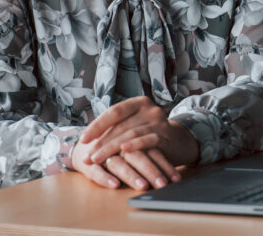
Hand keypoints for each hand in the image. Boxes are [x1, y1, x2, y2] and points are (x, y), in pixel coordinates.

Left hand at [73, 96, 200, 189]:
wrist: (179, 142)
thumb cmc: (149, 134)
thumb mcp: (135, 125)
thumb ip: (117, 127)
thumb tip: (86, 138)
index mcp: (138, 103)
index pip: (114, 111)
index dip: (97, 125)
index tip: (83, 139)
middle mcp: (149, 109)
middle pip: (120, 126)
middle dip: (101, 143)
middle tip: (86, 157)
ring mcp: (159, 121)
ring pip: (131, 134)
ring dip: (111, 148)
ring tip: (96, 160)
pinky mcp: (166, 135)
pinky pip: (148, 139)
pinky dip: (135, 145)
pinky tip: (124, 151)